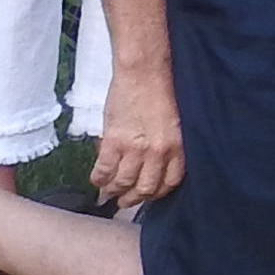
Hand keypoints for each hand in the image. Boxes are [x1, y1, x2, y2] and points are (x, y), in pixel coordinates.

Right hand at [93, 65, 185, 208]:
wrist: (144, 73)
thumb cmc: (160, 92)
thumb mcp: (173, 124)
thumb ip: (166, 146)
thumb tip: (151, 165)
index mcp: (177, 147)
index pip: (170, 183)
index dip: (157, 193)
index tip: (149, 194)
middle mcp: (158, 152)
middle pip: (146, 188)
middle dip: (134, 199)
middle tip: (125, 201)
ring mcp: (135, 149)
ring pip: (124, 183)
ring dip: (114, 192)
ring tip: (109, 193)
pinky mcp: (114, 142)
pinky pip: (104, 170)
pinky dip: (99, 179)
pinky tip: (97, 180)